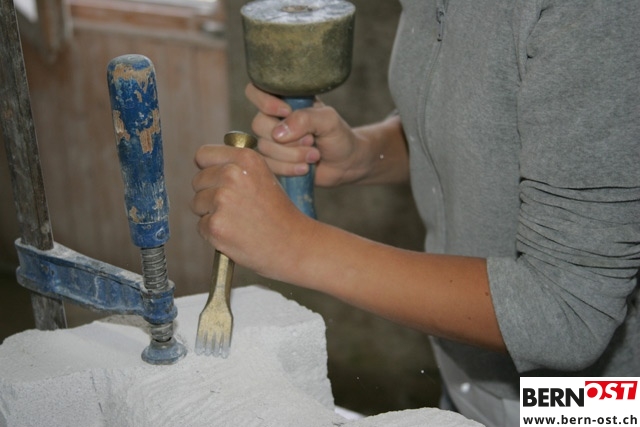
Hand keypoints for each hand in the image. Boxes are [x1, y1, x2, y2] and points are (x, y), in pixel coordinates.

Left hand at [191, 144, 314, 277]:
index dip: (207, 169)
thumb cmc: (279, 213)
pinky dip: (213, 232)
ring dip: (210, 213)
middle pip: (198, 180)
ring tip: (237, 221)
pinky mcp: (215, 225)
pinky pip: (201, 226)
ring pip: (197, 203)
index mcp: (245, 159)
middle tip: (234, 207)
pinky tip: (235, 234)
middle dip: (209, 194)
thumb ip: (237, 167)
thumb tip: (206, 164)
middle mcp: (231, 175)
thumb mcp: (264, 177)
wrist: (293, 244)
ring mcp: (221, 200)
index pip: (204, 155)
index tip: (215, 180)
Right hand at [246, 83, 366, 186]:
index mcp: (285, 100)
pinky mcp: (273, 161)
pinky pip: (268, 165)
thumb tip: (278, 134)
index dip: (265, 103)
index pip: (256, 91)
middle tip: (311, 141)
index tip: (286, 112)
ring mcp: (271, 141)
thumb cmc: (338, 136)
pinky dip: (288, 168)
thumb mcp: (328, 120)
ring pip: (264, 147)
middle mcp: (274, 118)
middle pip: (259, 124)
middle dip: (288, 139)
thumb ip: (305, 119)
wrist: (345, 163)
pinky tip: (305, 168)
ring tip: (314, 156)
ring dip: (292, 155)